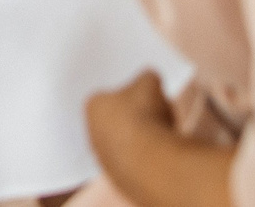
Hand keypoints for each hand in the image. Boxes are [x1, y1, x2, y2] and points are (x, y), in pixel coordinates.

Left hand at [85, 71, 234, 206]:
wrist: (149, 160)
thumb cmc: (143, 114)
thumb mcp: (149, 82)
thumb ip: (146, 77)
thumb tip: (150, 77)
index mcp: (92, 106)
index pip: (108, 96)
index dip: (128, 94)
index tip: (144, 95)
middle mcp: (91, 133)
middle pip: (117, 120)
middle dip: (136, 116)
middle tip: (157, 112)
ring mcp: (104, 157)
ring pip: (126, 142)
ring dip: (143, 138)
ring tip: (163, 132)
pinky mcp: (119, 177)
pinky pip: (135, 161)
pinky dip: (147, 157)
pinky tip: (161, 153)